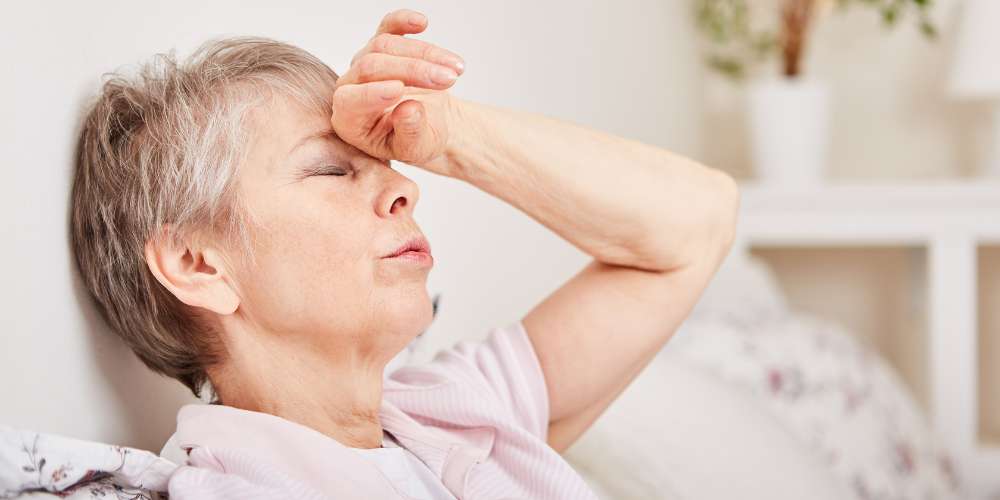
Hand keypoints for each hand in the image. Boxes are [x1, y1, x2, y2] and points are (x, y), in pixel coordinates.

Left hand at [331, 10, 465, 168]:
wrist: (430, 123)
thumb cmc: (418, 139)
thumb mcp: (417, 150)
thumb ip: (410, 134)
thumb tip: (408, 111)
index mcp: (349, 120)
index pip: (349, 101)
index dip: (372, 94)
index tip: (399, 90)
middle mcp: (351, 87)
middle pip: (372, 67)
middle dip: (413, 71)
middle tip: (447, 80)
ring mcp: (364, 63)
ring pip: (386, 45)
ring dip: (426, 54)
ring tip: (456, 70)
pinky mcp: (381, 46)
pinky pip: (387, 27)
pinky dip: (404, 21)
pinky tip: (422, 22)